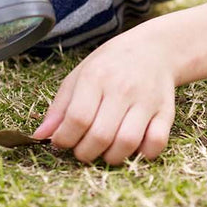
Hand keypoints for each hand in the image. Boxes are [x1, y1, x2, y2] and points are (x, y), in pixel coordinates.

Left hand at [32, 31, 175, 163]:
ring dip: (111, 157)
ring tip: (105, 150)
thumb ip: (60, 107)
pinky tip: (132, 147)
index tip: (61, 142)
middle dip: (85, 153)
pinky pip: (156, 143)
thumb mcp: (79, 75)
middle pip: (100, 135)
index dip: (64, 139)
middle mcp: (123, 88)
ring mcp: (147, 101)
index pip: (77, 118)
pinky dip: (143, 153)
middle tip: (82, 150)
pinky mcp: (166, 112)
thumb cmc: (111, 65)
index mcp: (97, 77)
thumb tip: (40, 136)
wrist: (155, 49)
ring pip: (127, 143)